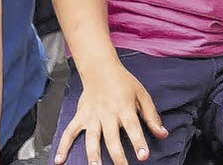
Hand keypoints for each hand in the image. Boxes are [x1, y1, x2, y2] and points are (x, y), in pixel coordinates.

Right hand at [53, 63, 167, 164]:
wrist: (100, 68)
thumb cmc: (123, 82)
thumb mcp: (141, 94)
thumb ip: (151, 116)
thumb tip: (163, 133)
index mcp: (124, 107)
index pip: (133, 127)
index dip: (138, 142)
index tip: (143, 156)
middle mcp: (108, 113)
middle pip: (112, 138)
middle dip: (118, 156)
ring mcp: (92, 116)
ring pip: (91, 138)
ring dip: (93, 155)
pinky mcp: (80, 116)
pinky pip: (70, 132)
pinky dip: (63, 146)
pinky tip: (59, 161)